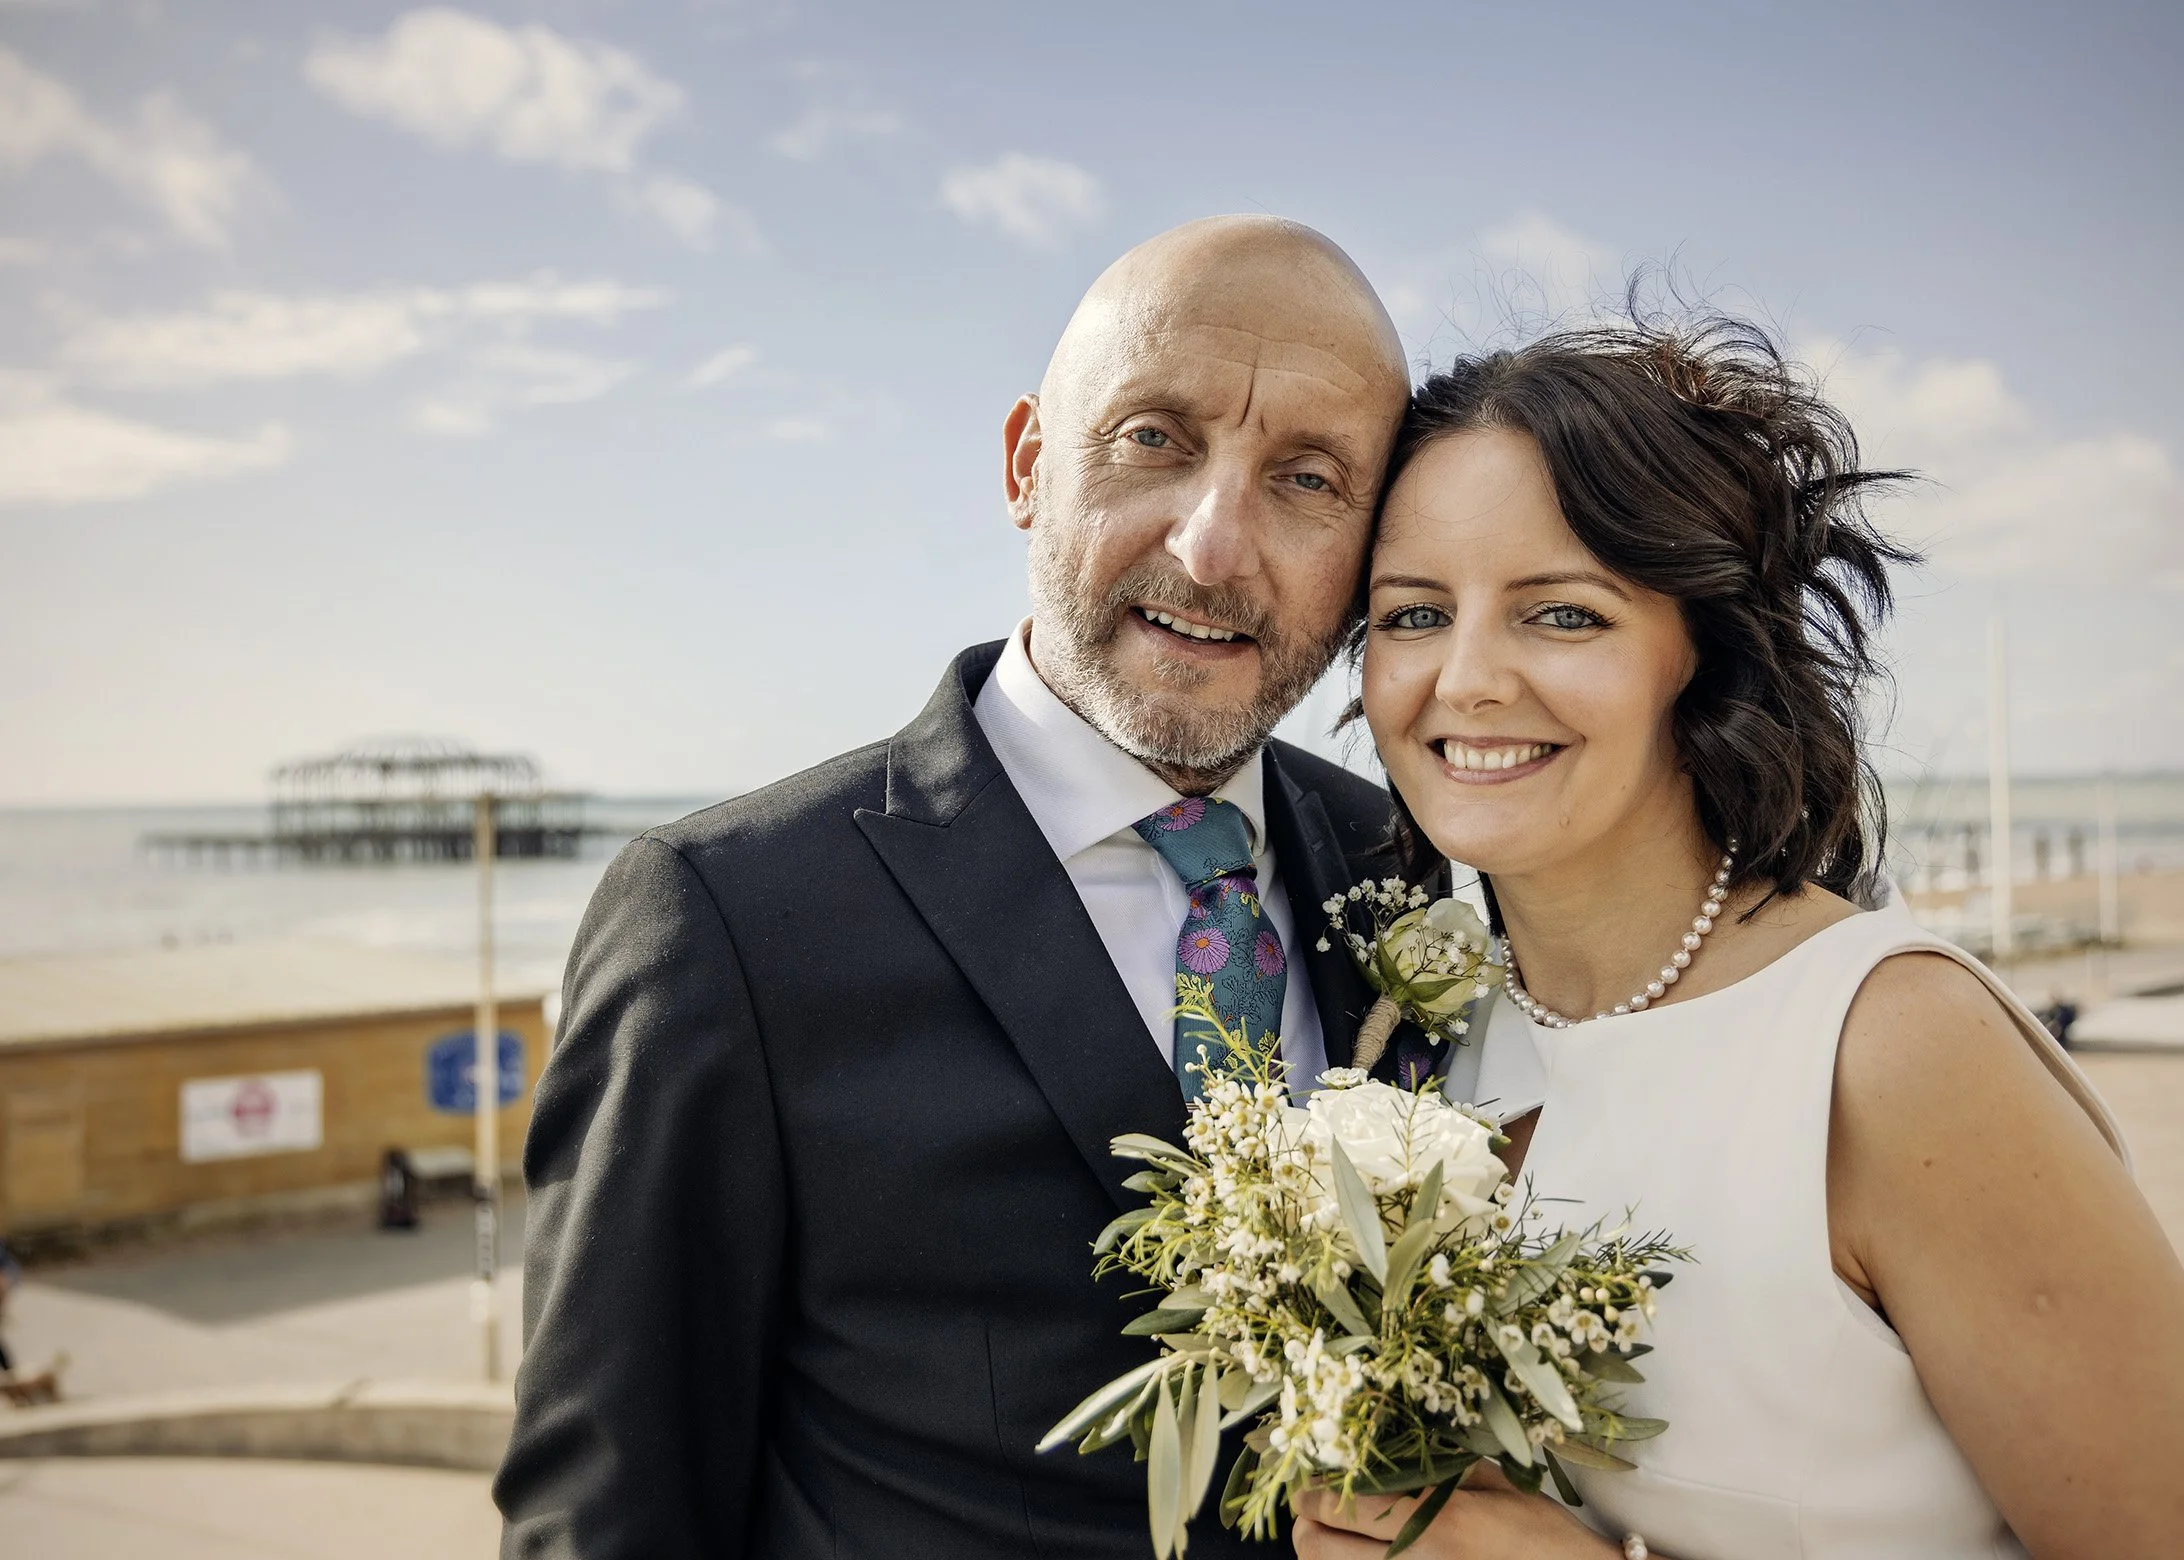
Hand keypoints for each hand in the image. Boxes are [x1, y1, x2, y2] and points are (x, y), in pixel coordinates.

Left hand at [1292, 1462, 1623, 1559]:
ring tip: (1334, 1529)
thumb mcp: (1495, 1486)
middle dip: (1304, 1522)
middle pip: (1317, 1548)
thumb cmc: (1541, 1535)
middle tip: (1311, 1504)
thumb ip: (1437, 1468)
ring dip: (1322, 1550)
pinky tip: (1363, 1552)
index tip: (1305, 1471)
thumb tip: (1379, 1449)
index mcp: (1435, 1524)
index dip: (1308, 1487)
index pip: (1339, 1504)